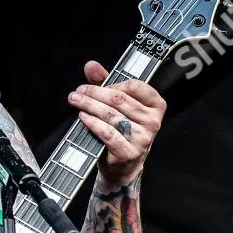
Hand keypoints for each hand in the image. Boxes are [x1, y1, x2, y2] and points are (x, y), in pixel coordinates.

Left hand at [66, 60, 166, 188]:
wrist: (123, 167)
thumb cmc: (123, 132)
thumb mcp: (120, 107)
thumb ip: (106, 83)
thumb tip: (91, 65)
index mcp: (155, 106)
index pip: (135, 86)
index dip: (113, 83)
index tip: (97, 85)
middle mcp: (153, 122)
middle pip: (120, 100)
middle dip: (95, 93)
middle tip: (79, 92)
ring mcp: (142, 138)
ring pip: (111, 116)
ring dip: (90, 106)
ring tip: (76, 101)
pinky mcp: (129, 152)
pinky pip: (107, 133)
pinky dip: (92, 123)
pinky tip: (83, 117)